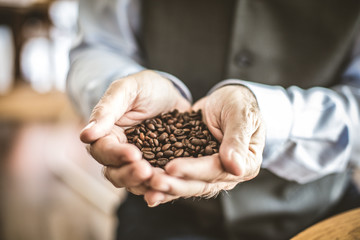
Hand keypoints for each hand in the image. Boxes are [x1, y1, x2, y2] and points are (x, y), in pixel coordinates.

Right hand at [80, 70, 190, 195]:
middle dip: (130, 174)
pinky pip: (155, 182)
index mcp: (106, 134)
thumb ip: (107, 109)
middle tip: (146, 171)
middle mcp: (119, 152)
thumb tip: (86, 135)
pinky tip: (172, 185)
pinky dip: (161, 187)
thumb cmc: (144, 87)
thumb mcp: (126, 89)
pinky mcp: (157, 167)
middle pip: (115, 173)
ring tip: (161, 181)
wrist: (170, 93)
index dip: (116, 155)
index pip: (103, 150)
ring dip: (145, 185)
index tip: (133, 153)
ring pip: (134, 182)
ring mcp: (138, 162)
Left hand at [144, 85, 265, 205]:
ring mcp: (209, 173)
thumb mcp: (241, 114)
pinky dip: (163, 180)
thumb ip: (237, 139)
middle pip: (199, 184)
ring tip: (146, 185)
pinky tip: (145, 183)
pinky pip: (178, 177)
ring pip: (186, 184)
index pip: (217, 170)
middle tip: (153, 180)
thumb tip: (236, 167)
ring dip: (166, 186)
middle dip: (175, 183)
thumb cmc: (239, 103)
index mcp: (245, 163)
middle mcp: (227, 174)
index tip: (172, 167)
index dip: (194, 170)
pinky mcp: (194, 168)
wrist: (228, 100)